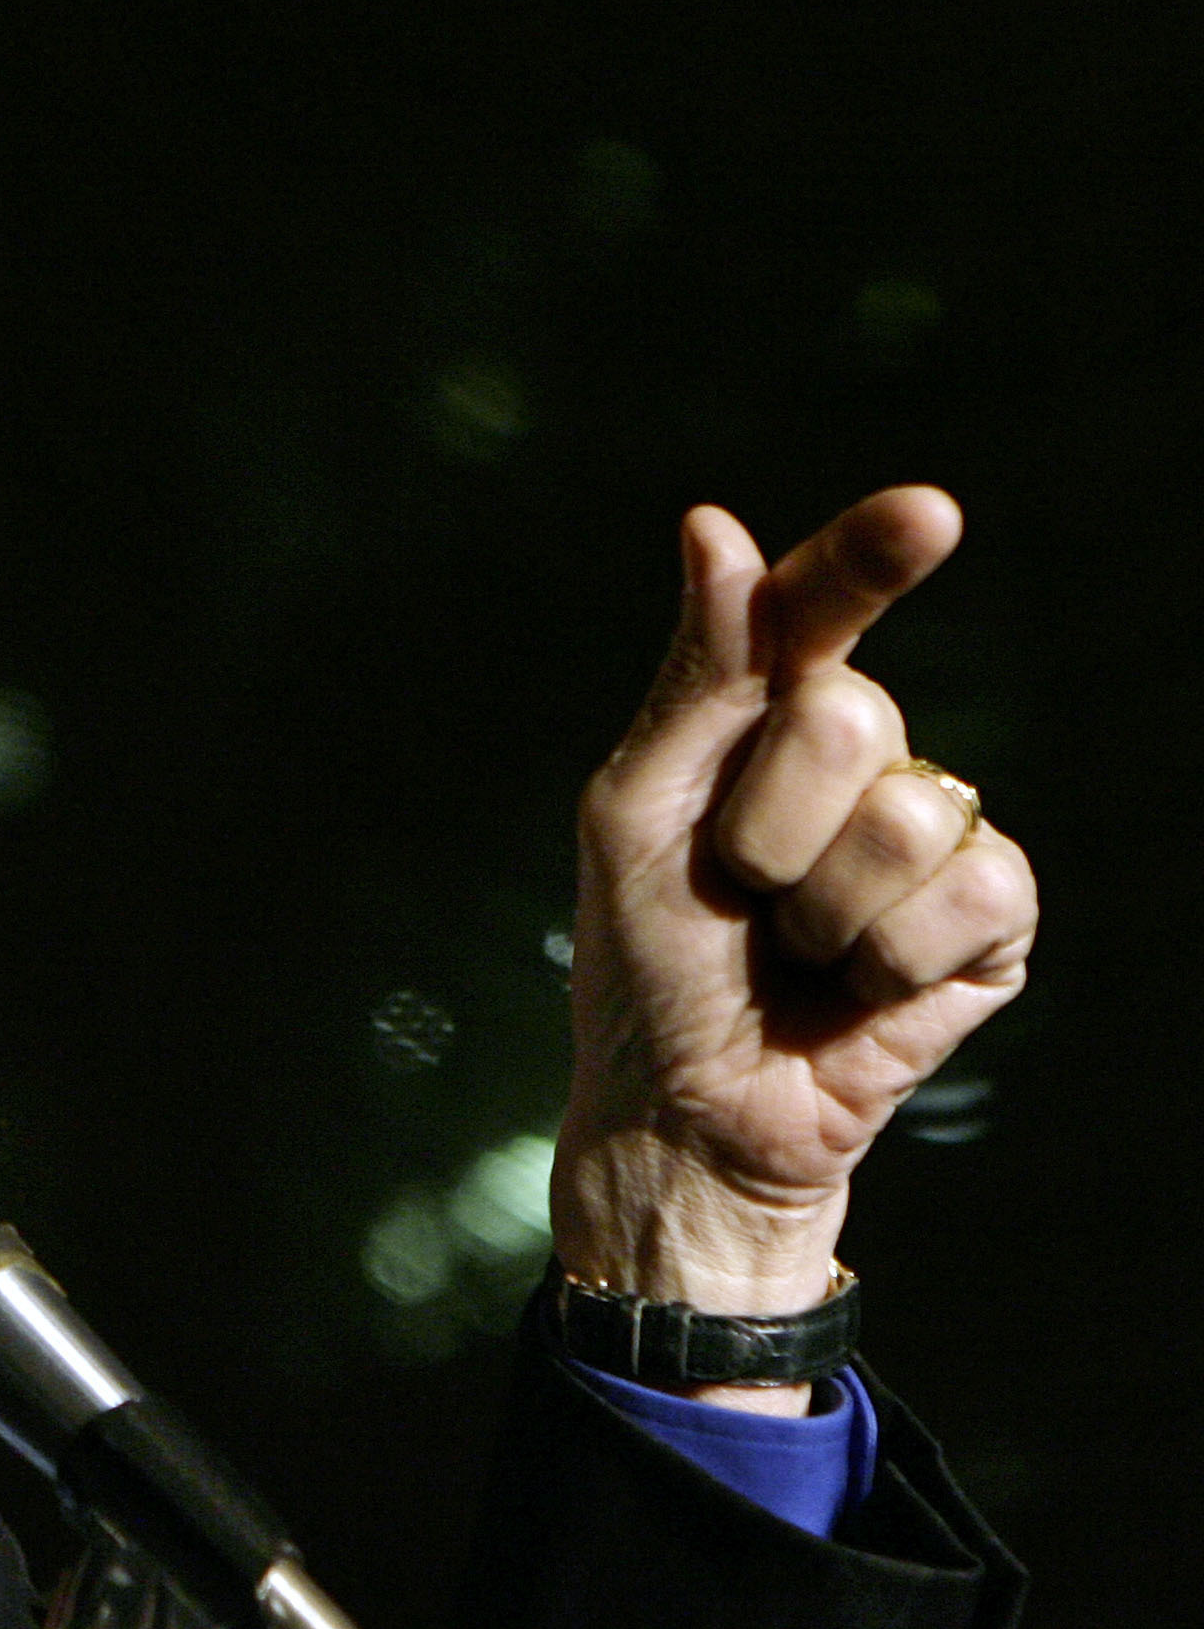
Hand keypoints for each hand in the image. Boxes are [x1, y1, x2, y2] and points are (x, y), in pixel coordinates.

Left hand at [552, 488, 1035, 1408]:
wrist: (688, 1112)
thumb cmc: (647, 962)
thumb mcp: (637, 814)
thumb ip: (694, 679)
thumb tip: (717, 526)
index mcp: (761, 719)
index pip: (819, 611)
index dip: (868, 559)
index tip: (926, 516)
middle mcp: (860, 761)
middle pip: (849, 716)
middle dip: (766, 820)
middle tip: (736, 891)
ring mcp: (933, 836)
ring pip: (909, 813)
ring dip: (822, 906)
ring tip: (791, 951)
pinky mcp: (990, 924)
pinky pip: (977, 889)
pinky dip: (893, 959)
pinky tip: (857, 992)